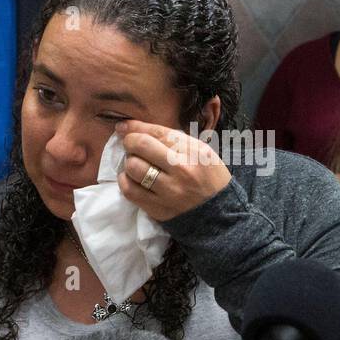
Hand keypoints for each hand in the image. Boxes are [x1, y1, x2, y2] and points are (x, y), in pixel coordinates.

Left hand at [114, 119, 231, 222]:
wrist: (217, 213)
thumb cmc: (208, 177)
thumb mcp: (201, 152)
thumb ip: (173, 140)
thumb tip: (138, 128)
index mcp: (195, 152)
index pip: (158, 133)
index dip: (136, 127)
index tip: (122, 126)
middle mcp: (181, 170)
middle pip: (142, 147)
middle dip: (130, 142)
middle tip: (131, 145)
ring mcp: (168, 191)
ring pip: (133, 168)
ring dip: (128, 162)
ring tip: (135, 163)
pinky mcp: (157, 208)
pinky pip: (129, 191)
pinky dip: (125, 181)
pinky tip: (131, 178)